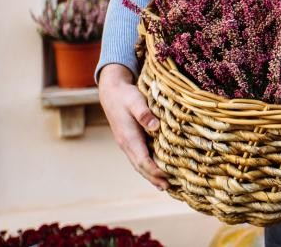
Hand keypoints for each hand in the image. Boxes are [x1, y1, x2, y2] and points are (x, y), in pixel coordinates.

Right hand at [98, 63, 169, 189]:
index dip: (154, 170)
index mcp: (128, 138)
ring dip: (150, 175)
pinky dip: (147, 166)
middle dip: (153, 178)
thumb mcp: (136, 101)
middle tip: (168, 188)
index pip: (142, 160)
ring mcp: (126, 143)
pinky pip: (139, 157)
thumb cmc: (126, 95)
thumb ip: (145, 114)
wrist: (111, 91)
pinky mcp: (129, 139)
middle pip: (140, 166)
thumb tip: (155, 127)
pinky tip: (156, 169)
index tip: (166, 177)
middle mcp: (126, 144)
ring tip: (164, 185)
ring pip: (139, 163)